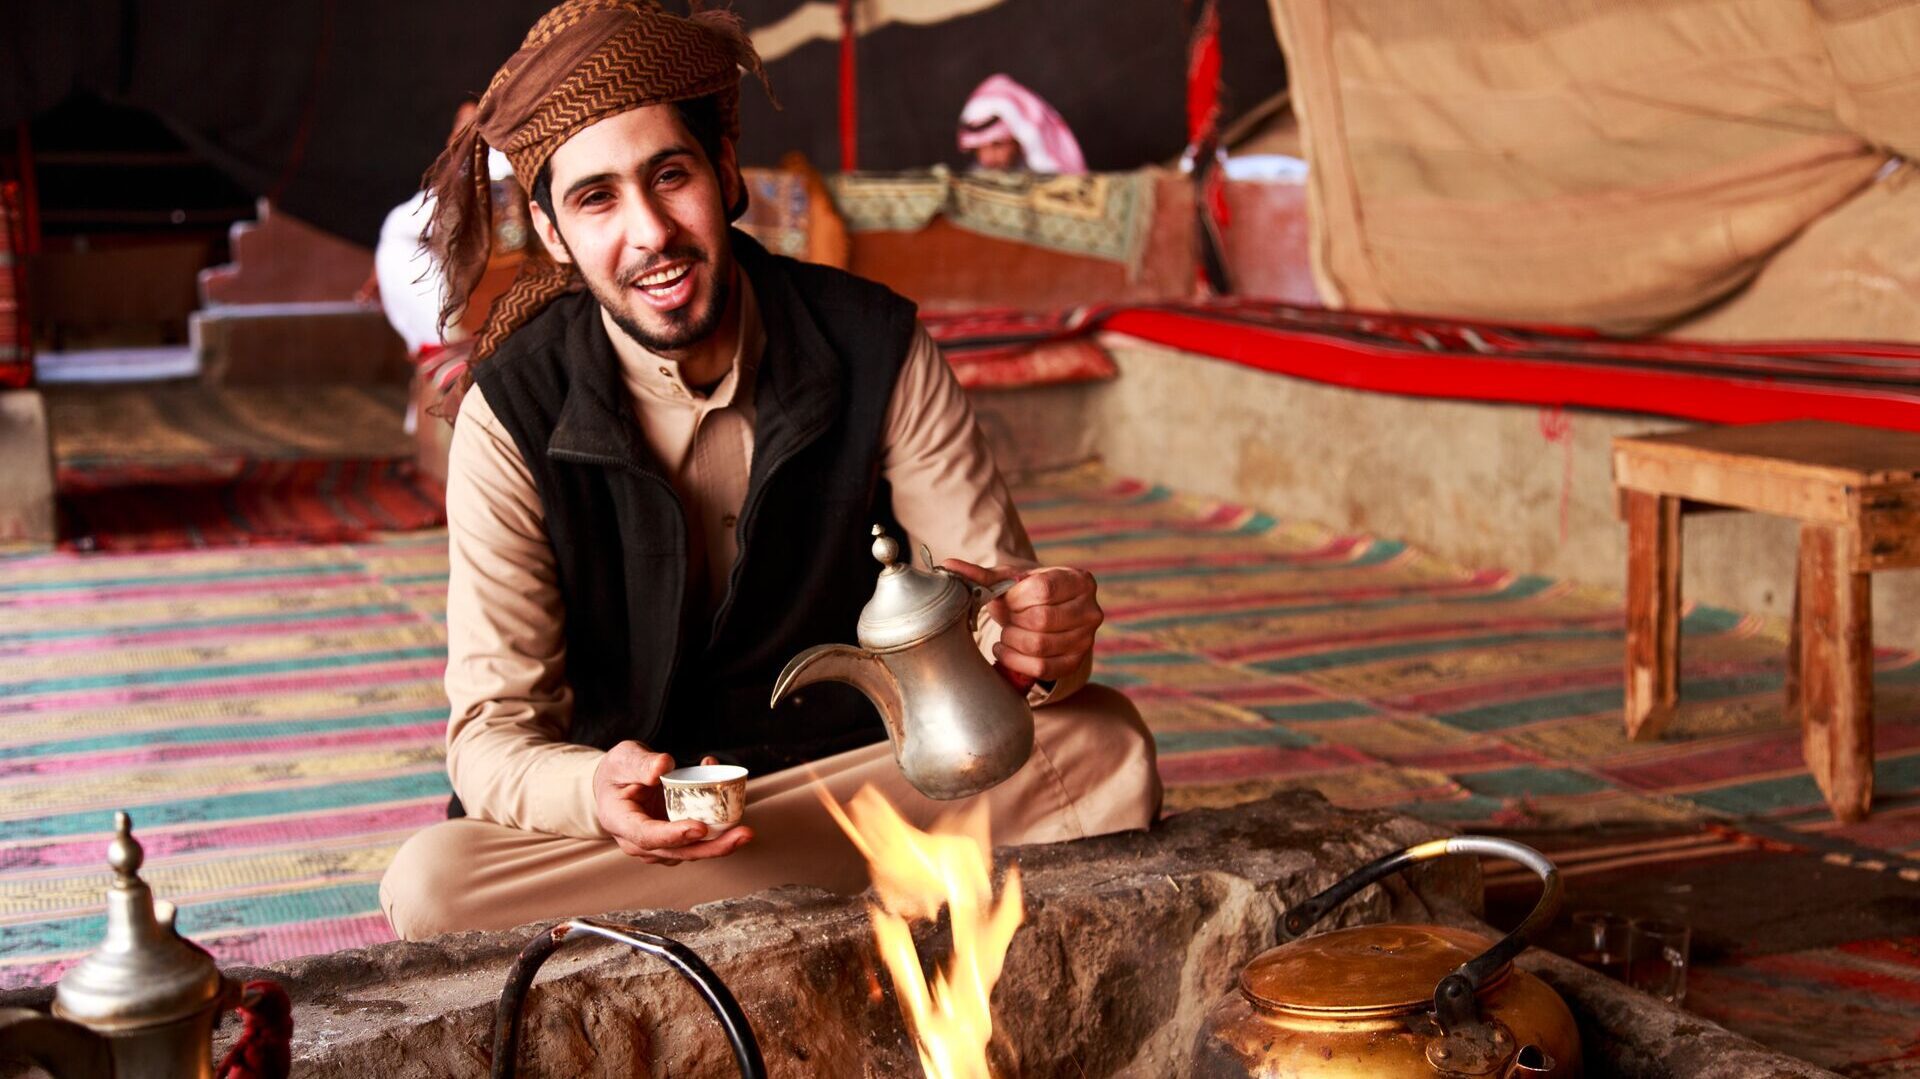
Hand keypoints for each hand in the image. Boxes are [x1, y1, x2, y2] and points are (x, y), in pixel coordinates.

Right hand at [592, 743, 751, 863]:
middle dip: (712, 847)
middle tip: (743, 834)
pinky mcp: (674, 843)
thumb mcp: (623, 758)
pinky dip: (716, 828)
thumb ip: (641, 763)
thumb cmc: (617, 772)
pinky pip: (697, 840)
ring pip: (691, 851)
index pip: (647, 835)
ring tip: (744, 828)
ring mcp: (657, 846)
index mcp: (620, 821)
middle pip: (678, 851)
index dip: (674, 834)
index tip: (699, 828)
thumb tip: (664, 765)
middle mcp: (638, 842)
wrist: (614, 786)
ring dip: (720, 842)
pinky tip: (732, 809)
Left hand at [942, 559, 1101, 684]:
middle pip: (1041, 621)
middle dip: (1012, 622)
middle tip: (1005, 619)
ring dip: (1011, 643)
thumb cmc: (1026, 593)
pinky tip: (1006, 652)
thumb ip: (980, 575)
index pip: (1043, 590)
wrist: (1045, 614)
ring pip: (1040, 647)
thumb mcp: (1007, 580)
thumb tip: (947, 565)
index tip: (1006, 599)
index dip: (1015, 598)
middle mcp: (1091, 610)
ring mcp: (1086, 639)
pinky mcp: (1074, 663)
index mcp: (1080, 580)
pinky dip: (1016, 662)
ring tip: (1004, 635)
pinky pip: (1042, 670)